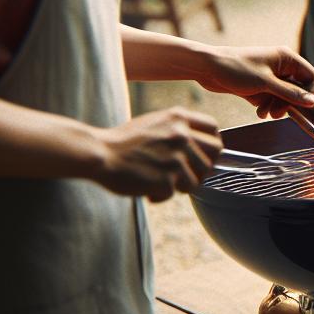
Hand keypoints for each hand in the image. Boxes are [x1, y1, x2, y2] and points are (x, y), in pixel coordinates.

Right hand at [93, 107, 221, 200]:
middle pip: (214, 155)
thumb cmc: (124, 142)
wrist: (98, 153)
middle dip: (203, 167)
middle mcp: (182, 135)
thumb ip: (179, 130)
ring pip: (196, 180)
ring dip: (178, 186)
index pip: (213, 128)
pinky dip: (159, 195)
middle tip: (184, 175)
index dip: (211, 143)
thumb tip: (204, 147)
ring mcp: (176, 158)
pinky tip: (144, 188)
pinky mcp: (167, 179)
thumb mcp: (155, 123)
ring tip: (156, 180)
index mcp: (178, 118)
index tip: (203, 153)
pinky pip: (172, 194)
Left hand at [195, 45, 313, 118]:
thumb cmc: (236, 68)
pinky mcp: (260, 86)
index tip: (306, 107)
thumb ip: (290, 93)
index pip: (312, 77)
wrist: (207, 68)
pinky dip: (268, 107)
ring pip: (285, 97)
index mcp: (287, 59)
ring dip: (278, 107)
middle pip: (299, 89)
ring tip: (265, 113)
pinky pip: (273, 100)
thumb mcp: (265, 83)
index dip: (312, 93)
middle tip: (278, 113)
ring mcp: (271, 77)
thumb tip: (313, 102)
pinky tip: (259, 112)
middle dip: (290, 103)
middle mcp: (281, 67)